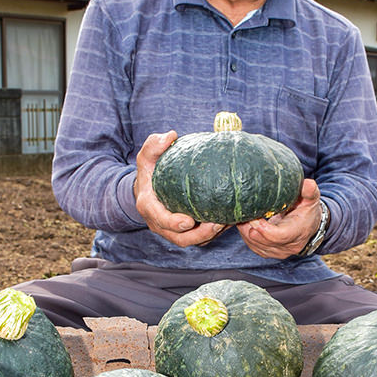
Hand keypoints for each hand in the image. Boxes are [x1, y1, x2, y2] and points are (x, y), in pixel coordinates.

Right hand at [134, 132, 228, 246]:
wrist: (148, 187)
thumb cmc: (150, 170)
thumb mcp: (147, 156)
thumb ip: (154, 145)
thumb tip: (171, 136)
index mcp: (149, 207)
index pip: (161, 220)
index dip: (174, 224)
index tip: (189, 221)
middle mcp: (160, 224)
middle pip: (180, 239)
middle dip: (199, 235)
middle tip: (217, 224)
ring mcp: (172, 230)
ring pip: (192, 241)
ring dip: (210, 236)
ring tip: (227, 223)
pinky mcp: (184, 232)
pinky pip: (199, 237)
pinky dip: (213, 234)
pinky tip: (229, 221)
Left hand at [237, 178, 322, 258]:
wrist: (310, 226)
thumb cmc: (308, 211)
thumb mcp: (312, 199)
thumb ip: (309, 191)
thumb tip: (307, 183)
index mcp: (298, 232)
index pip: (278, 236)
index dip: (264, 228)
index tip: (255, 216)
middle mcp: (288, 246)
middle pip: (264, 241)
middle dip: (251, 228)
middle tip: (243, 213)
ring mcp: (278, 252)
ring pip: (256, 245)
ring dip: (246, 232)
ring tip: (242, 217)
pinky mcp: (269, 253)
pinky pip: (254, 247)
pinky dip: (246, 236)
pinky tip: (243, 224)